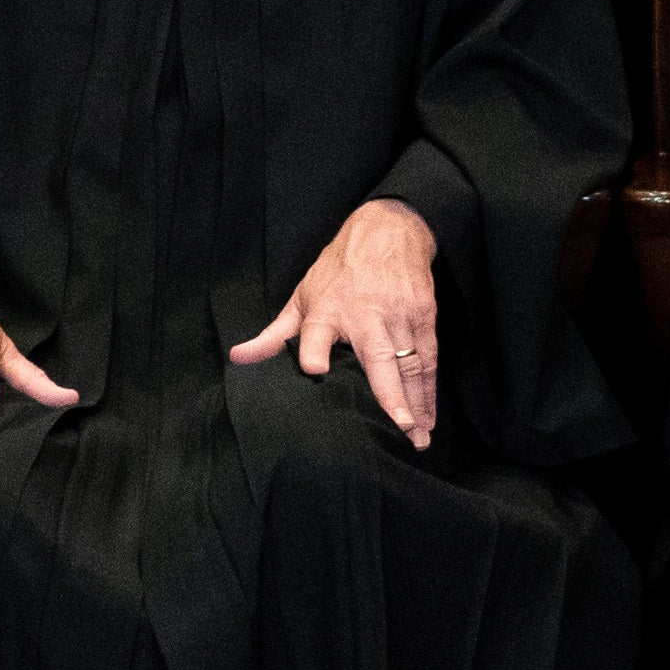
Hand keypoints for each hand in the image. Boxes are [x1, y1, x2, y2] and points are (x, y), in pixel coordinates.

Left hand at [231, 197, 446, 443]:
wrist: (388, 231)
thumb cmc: (338, 270)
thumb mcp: (302, 297)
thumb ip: (274, 335)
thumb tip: (239, 357)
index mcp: (328, 310)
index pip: (317, 331)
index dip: (314, 350)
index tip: (315, 369)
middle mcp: (366, 315)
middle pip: (378, 357)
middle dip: (390, 395)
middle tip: (399, 428)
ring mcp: (399, 317)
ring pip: (410, 365)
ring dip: (416, 404)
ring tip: (418, 438)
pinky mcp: (423, 318)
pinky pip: (428, 361)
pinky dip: (429, 392)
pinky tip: (428, 419)